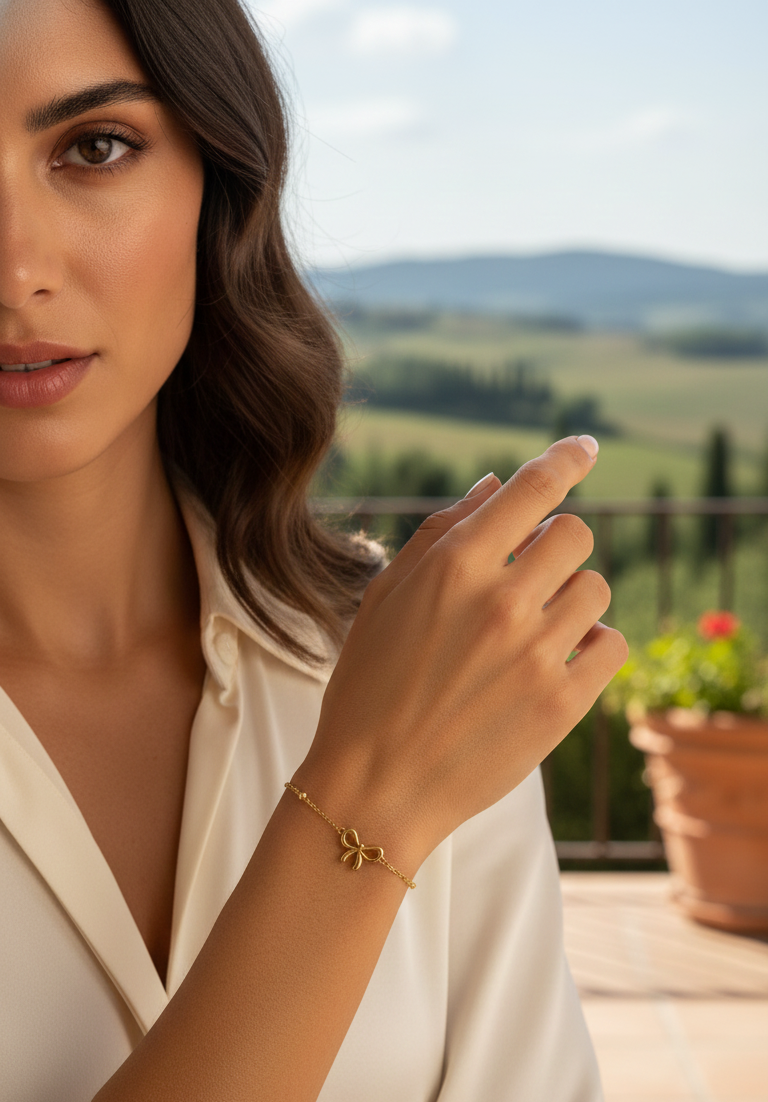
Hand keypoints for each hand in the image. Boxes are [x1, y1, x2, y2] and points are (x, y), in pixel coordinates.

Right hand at [298, 437, 627, 869]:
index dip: (567, 458)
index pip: (533, 488)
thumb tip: (495, 483)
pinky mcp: (562, 704)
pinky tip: (558, 659)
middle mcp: (501, 600)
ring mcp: (536, 654)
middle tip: (528, 577)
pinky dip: (593, 645)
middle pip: (575, 534)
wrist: (374, 786)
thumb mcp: (386, 595)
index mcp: (454, 565)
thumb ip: (443, 531)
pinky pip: (612, 645)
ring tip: (536, 627)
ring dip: (573, 598)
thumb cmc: (368, 685)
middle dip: (556, 546)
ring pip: (597, 589)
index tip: (586, 448)